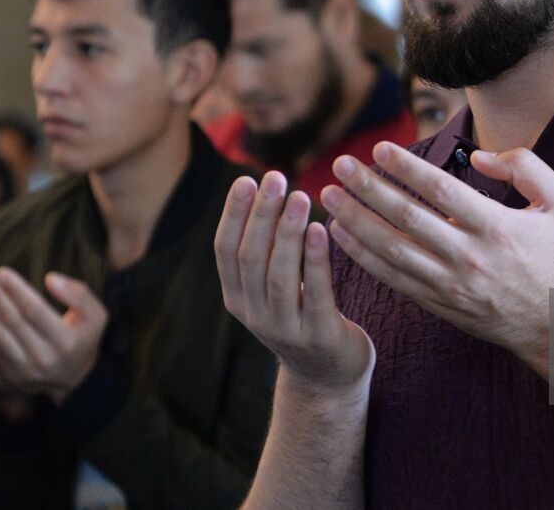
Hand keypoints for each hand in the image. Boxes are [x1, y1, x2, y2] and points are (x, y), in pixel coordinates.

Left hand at [0, 265, 107, 404]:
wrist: (69, 378)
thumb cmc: (81, 336)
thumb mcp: (95, 315)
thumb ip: (79, 294)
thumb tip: (50, 278)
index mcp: (65, 342)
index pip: (34, 311)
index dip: (16, 290)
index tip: (1, 270)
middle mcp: (42, 359)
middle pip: (11, 322)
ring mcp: (21, 372)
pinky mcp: (3, 378)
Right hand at [214, 172, 372, 391]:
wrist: (328, 377)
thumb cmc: (303, 316)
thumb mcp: (273, 287)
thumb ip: (266, 252)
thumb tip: (266, 191)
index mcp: (237, 299)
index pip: (225, 251)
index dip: (233, 215)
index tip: (247, 179)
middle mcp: (254, 315)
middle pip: (251, 258)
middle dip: (261, 215)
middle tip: (275, 177)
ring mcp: (285, 329)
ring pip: (279, 274)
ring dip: (287, 232)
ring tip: (300, 196)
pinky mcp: (319, 336)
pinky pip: (315, 293)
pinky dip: (316, 259)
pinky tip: (321, 229)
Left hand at [322, 142, 553, 370]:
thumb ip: (525, 166)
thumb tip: (479, 157)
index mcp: (497, 226)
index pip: (440, 190)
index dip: (406, 167)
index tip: (380, 148)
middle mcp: (469, 256)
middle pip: (406, 217)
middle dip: (368, 188)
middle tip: (341, 164)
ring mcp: (450, 284)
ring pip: (391, 250)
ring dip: (356, 220)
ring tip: (330, 196)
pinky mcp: (438, 303)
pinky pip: (392, 278)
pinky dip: (362, 256)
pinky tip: (342, 234)